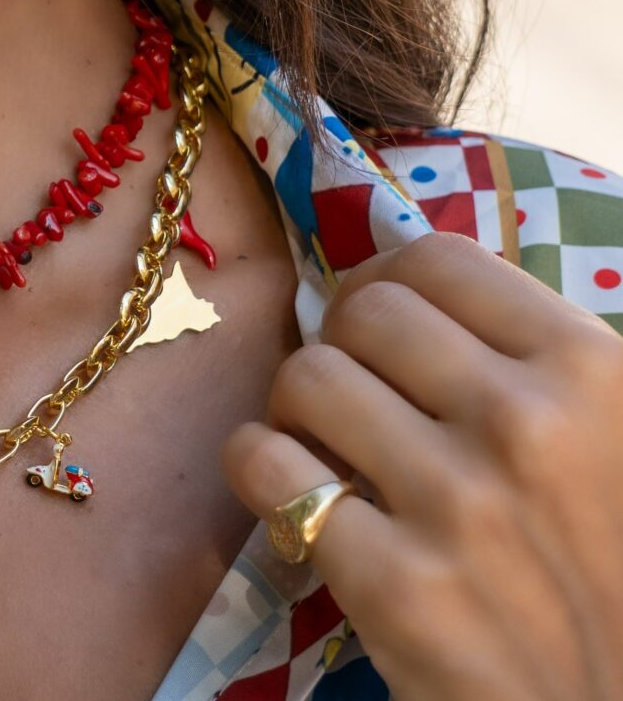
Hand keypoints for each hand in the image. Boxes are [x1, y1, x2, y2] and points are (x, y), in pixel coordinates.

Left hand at [223, 231, 622, 699]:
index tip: (375, 320)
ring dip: (297, 406)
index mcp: (591, 372)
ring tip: (325, 445)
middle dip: (339, 341)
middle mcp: (524, 425)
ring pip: (306, 378)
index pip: (436, 260)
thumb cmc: (618, 563)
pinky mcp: (394, 586)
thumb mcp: (619, 434)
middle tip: (350, 388)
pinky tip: (294, 494)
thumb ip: (536, 360)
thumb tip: (412, 281)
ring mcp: (456, 505)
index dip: (386, 281)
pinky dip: (260, 468)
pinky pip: (265, 467)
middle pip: (361, 312)